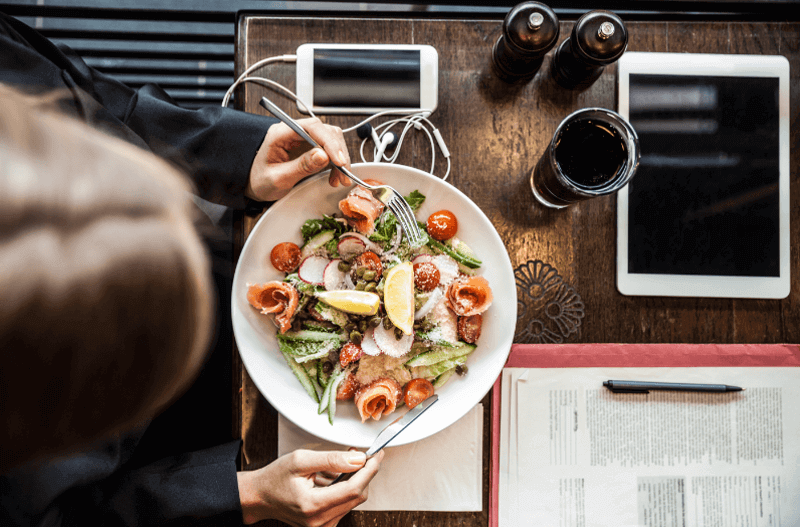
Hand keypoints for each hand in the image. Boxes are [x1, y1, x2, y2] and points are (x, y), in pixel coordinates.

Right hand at [237, 449, 383, 526]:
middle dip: (365, 473)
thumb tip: (358, 459)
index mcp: (313, 505)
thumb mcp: (301, 460)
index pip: (354, 489)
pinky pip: (345, 505)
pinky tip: (338, 476)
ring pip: (353, 501)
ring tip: (346, 462)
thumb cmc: (275, 478)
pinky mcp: (324, 525)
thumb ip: (332, 459)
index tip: (377, 454)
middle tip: (362, 453)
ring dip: (356, 480)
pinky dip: (347, 488)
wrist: (260, 497)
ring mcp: (322, 526)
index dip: (369, 470)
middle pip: (358, 496)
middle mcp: (319, 522)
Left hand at [246, 118, 351, 201]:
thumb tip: (323, 156)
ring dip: (340, 158)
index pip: (311, 127)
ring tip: (340, 178)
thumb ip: (301, 166)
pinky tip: (335, 176)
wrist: (254, 184)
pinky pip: (329, 150)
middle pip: (325, 131)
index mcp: (281, 133)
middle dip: (338, 152)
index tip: (338, 160)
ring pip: (331, 140)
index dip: (328, 142)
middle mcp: (294, 131)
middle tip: (343, 173)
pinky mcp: (310, 147)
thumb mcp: (278, 178)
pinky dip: (337, 163)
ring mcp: (303, 138)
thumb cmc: (260, 180)